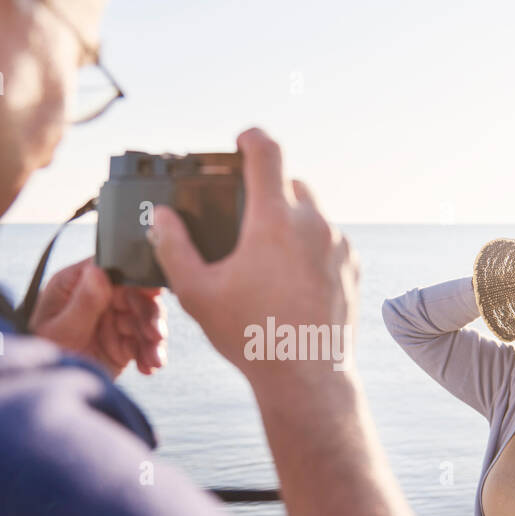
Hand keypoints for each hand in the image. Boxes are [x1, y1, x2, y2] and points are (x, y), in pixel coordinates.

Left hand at [28, 257, 166, 379]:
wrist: (44, 390)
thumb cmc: (41, 354)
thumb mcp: (60, 329)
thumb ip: (83, 302)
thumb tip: (99, 270)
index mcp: (77, 283)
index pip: (113, 271)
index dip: (137, 279)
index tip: (153, 292)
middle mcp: (98, 298)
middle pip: (136, 297)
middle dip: (150, 316)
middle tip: (156, 336)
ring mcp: (112, 321)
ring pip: (145, 321)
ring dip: (154, 340)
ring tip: (155, 360)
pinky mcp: (122, 344)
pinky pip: (144, 345)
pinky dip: (150, 356)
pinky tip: (148, 368)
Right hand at [147, 127, 356, 389]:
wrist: (306, 377)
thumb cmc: (251, 337)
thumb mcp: (198, 293)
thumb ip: (174, 247)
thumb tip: (162, 217)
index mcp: (274, 220)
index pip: (267, 152)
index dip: (251, 137)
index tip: (242, 139)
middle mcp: (314, 224)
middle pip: (292, 181)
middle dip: (269, 188)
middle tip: (247, 214)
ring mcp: (338, 245)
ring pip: (314, 212)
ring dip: (292, 219)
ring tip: (267, 253)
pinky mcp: (352, 267)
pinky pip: (330, 241)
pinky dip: (311, 247)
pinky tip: (291, 278)